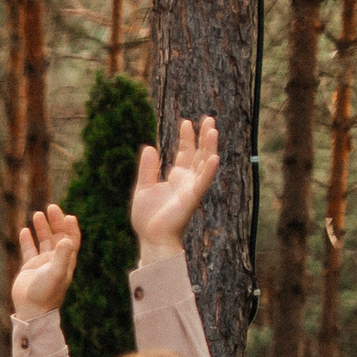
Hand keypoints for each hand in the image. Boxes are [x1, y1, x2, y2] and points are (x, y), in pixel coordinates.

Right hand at [11, 206, 82, 318]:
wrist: (32, 309)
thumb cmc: (46, 292)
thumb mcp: (56, 272)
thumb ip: (62, 256)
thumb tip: (66, 239)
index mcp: (66, 260)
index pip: (71, 239)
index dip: (71, 226)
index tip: (67, 216)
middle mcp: (56, 259)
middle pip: (58, 236)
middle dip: (55, 221)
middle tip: (50, 207)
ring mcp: (42, 263)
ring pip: (43, 241)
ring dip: (41, 227)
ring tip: (36, 214)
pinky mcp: (29, 268)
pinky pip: (29, 250)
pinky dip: (27, 240)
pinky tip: (24, 230)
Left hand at [133, 115, 221, 261]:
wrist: (150, 237)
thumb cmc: (147, 217)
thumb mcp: (143, 188)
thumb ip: (147, 168)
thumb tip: (149, 146)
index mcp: (176, 177)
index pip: (185, 152)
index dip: (186, 137)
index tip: (186, 122)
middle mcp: (187, 180)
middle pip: (199, 153)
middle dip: (203, 136)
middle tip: (208, 118)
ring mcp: (191, 188)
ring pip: (204, 163)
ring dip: (210, 147)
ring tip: (212, 130)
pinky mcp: (192, 198)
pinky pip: (203, 182)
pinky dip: (208, 170)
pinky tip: (213, 157)